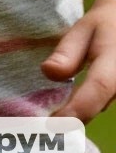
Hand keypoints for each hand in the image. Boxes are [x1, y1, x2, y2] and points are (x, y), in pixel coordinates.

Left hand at [43, 0, 115, 122]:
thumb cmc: (102, 25)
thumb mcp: (82, 30)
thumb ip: (68, 52)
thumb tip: (48, 72)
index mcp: (114, 61)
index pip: (99, 87)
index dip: (78, 108)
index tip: (54, 124)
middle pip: (98, 103)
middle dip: (72, 116)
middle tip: (44, 126)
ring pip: (99, 105)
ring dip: (78, 111)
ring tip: (51, 119)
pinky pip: (101, 102)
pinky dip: (84, 105)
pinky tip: (66, 108)